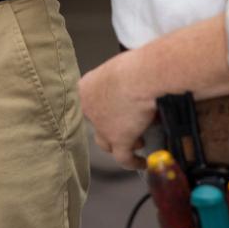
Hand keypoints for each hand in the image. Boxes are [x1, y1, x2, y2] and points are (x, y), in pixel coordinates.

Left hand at [79, 53, 159, 168]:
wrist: (142, 76)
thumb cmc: (135, 64)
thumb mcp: (120, 68)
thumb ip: (120, 82)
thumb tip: (134, 89)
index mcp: (86, 88)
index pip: (89, 103)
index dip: (103, 108)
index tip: (114, 110)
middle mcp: (89, 109)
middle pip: (96, 124)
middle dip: (110, 127)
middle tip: (125, 124)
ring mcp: (102, 127)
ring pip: (106, 143)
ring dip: (121, 143)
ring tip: (138, 141)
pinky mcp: (119, 140)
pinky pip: (123, 157)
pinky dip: (132, 161)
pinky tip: (141, 163)